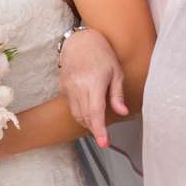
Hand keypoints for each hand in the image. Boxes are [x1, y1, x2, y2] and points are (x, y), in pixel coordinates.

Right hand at [58, 27, 127, 146]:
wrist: (80, 42)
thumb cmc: (102, 55)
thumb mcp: (116, 73)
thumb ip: (117, 95)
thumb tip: (122, 112)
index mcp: (94, 82)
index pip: (96, 112)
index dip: (100, 130)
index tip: (103, 143)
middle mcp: (79, 86)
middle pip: (86, 117)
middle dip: (95, 129)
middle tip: (104, 137)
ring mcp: (68, 88)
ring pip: (77, 115)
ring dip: (88, 123)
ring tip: (97, 123)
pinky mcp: (62, 89)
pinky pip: (72, 108)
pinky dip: (80, 114)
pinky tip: (88, 111)